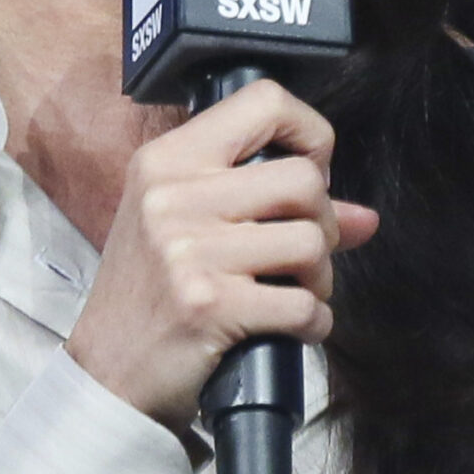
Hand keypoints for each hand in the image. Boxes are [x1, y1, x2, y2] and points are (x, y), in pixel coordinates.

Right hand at [65, 78, 381, 427]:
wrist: (107, 373)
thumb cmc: (153, 294)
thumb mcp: (192, 230)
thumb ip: (275, 208)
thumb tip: (365, 217)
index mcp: (168, 160)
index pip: (264, 101)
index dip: (310, 134)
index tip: (311, 172)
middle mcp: (173, 195)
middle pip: (303, 179)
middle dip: (322, 222)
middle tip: (301, 252)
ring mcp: (189, 250)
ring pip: (310, 242)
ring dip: (319, 278)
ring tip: (293, 292)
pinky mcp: (209, 305)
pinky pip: (302, 305)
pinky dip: (313, 323)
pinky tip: (290, 328)